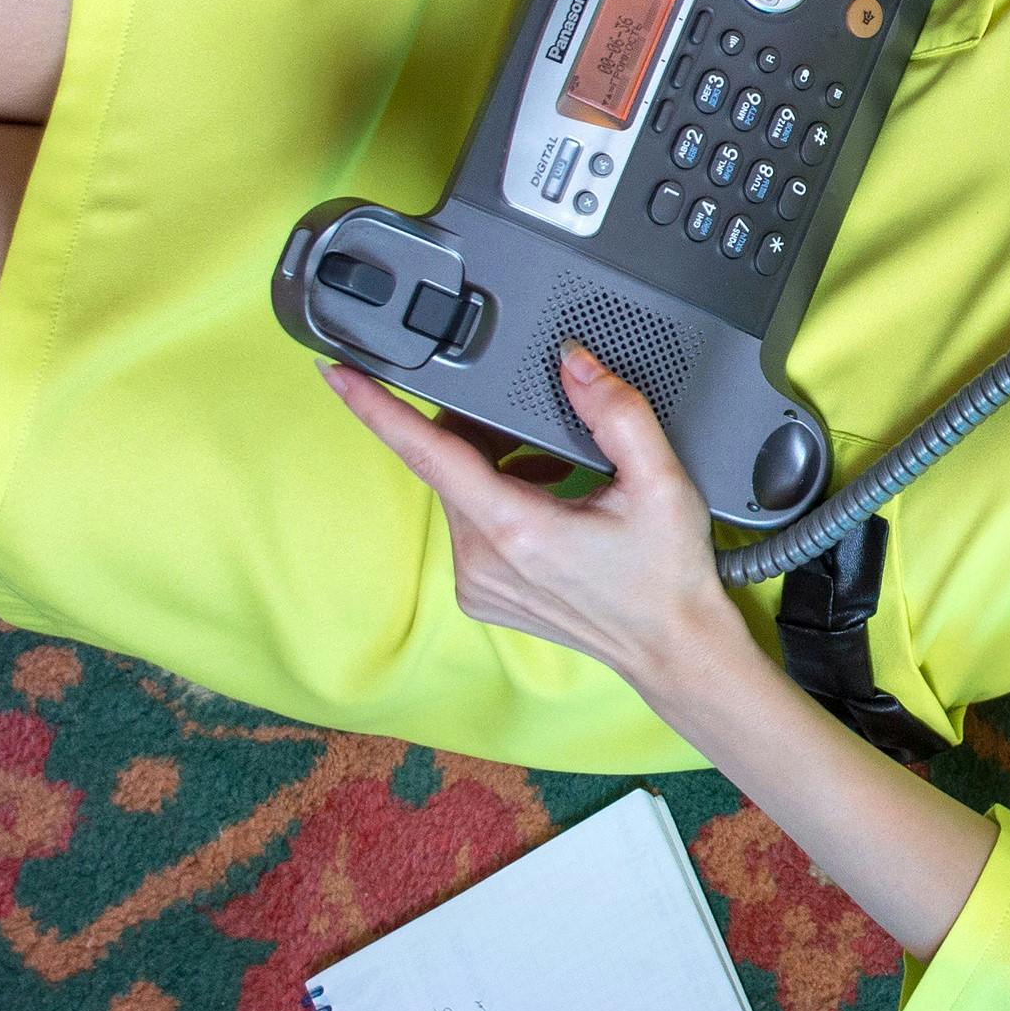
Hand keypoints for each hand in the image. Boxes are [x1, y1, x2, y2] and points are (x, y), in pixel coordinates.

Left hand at [323, 345, 778, 701]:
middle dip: (483, 431)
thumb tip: (574, 363)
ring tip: (560, 474)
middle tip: (541, 427)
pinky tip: (549, 501)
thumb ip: (617, 412)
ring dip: (497, 466)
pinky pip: (471, 525)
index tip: (337, 372)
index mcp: (515, 529)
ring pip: (460, 492)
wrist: (672, 647)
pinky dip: (500, 499)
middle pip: (448, 464)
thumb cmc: (666, 575)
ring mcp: (476, 582)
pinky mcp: (480, 594)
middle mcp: (482, 560)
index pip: (427, 452)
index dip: (376, 407)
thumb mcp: (661, 480)